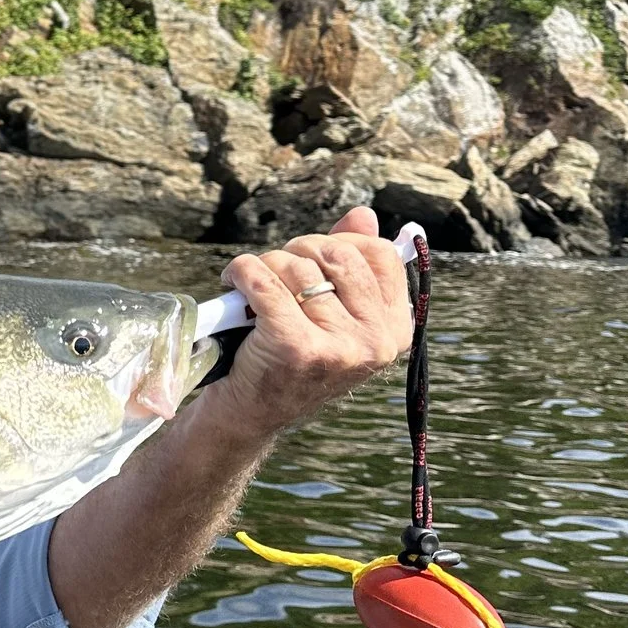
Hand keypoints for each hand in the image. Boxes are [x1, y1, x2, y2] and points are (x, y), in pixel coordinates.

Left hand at [206, 206, 412, 438]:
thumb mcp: (333, 314)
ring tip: (251, 287)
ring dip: (264, 266)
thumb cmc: (290, 357)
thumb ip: (351, 265)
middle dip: (296, 251)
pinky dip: (241, 272)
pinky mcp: (296, 347)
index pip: (378, 254)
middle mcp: (376, 341)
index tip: (311, 257)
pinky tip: (232, 282)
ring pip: (296, 267)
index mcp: (395, 329)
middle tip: (274, 270)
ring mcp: (338, 347)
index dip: (338, 241)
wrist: (250, 413)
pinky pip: (263, 281)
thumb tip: (363, 215)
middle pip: (335, 253)